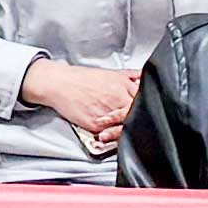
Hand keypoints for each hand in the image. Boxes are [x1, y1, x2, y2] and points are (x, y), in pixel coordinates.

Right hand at [23, 55, 141, 136]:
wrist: (60, 84)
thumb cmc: (82, 79)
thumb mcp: (110, 73)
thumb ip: (130, 76)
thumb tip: (143, 78)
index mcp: (123, 85)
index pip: (144, 99)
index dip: (147, 107)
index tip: (147, 111)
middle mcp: (117, 98)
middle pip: (137, 114)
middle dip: (138, 120)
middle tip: (136, 124)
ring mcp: (108, 112)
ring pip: (125, 126)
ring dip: (125, 129)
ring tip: (120, 129)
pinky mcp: (96, 124)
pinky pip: (109, 134)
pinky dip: (111, 135)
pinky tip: (108, 132)